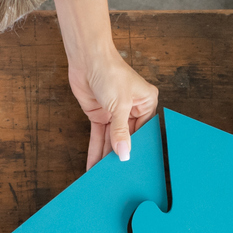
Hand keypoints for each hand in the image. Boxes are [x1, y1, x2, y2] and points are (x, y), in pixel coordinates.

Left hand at [69, 49, 158, 169]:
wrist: (86, 57)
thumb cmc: (110, 71)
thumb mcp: (119, 105)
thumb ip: (120, 132)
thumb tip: (124, 154)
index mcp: (146, 103)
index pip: (144, 132)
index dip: (137, 149)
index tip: (132, 167)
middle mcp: (132, 109)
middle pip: (127, 138)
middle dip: (120, 155)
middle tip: (117, 175)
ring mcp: (115, 113)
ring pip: (111, 140)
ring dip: (106, 156)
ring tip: (103, 174)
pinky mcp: (100, 115)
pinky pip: (99, 136)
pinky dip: (95, 149)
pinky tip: (93, 164)